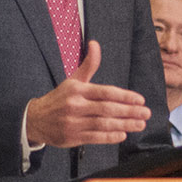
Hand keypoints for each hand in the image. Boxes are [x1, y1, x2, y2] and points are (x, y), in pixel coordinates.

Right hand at [25, 42, 151, 147]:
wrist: (35, 119)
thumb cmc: (59, 99)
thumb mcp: (73, 80)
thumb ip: (88, 64)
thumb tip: (95, 44)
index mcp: (77, 90)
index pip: (105, 92)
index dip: (124, 96)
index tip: (140, 100)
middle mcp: (75, 105)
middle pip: (107, 109)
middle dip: (129, 111)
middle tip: (146, 113)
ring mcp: (73, 122)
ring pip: (103, 124)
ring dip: (125, 125)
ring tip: (140, 124)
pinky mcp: (72, 137)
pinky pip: (95, 138)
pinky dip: (110, 137)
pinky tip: (123, 134)